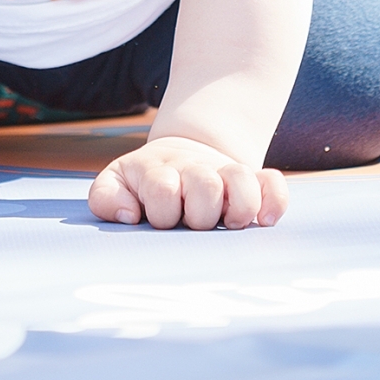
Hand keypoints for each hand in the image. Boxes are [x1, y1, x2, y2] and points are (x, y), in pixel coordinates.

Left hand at [89, 135, 287, 230]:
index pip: (163, 189)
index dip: (162, 210)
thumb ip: (105, 197)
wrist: (177, 155)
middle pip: (205, 185)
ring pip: (241, 178)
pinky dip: (274, 201)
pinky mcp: (251, 180)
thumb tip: (128, 215)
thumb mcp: (115, 183)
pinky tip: (266, 221)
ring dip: (239, 206)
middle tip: (194, 224)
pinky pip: (272, 183)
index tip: (161, 221)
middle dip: (200, 214)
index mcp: (158, 172)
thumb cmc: (142, 183)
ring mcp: (224, 173)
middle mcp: (194, 170)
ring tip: (231, 224)